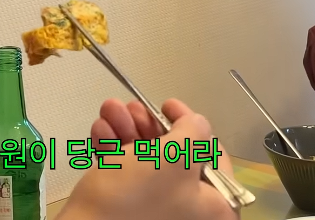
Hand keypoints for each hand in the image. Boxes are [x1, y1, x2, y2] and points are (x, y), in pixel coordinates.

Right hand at [57, 102, 237, 219]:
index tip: (167, 105)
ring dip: (125, 129)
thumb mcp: (176, 155)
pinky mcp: (129, 209)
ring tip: (109, 110)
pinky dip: (113, 148)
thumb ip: (195, 130)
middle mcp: (190, 212)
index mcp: (214, 207)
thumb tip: (196, 124)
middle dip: (147, 124)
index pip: (212, 156)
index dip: (189, 124)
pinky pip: (125, 173)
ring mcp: (156, 211)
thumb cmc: (138, 195)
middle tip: (132, 106)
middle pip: (174, 155)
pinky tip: (100, 131)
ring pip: (145, 159)